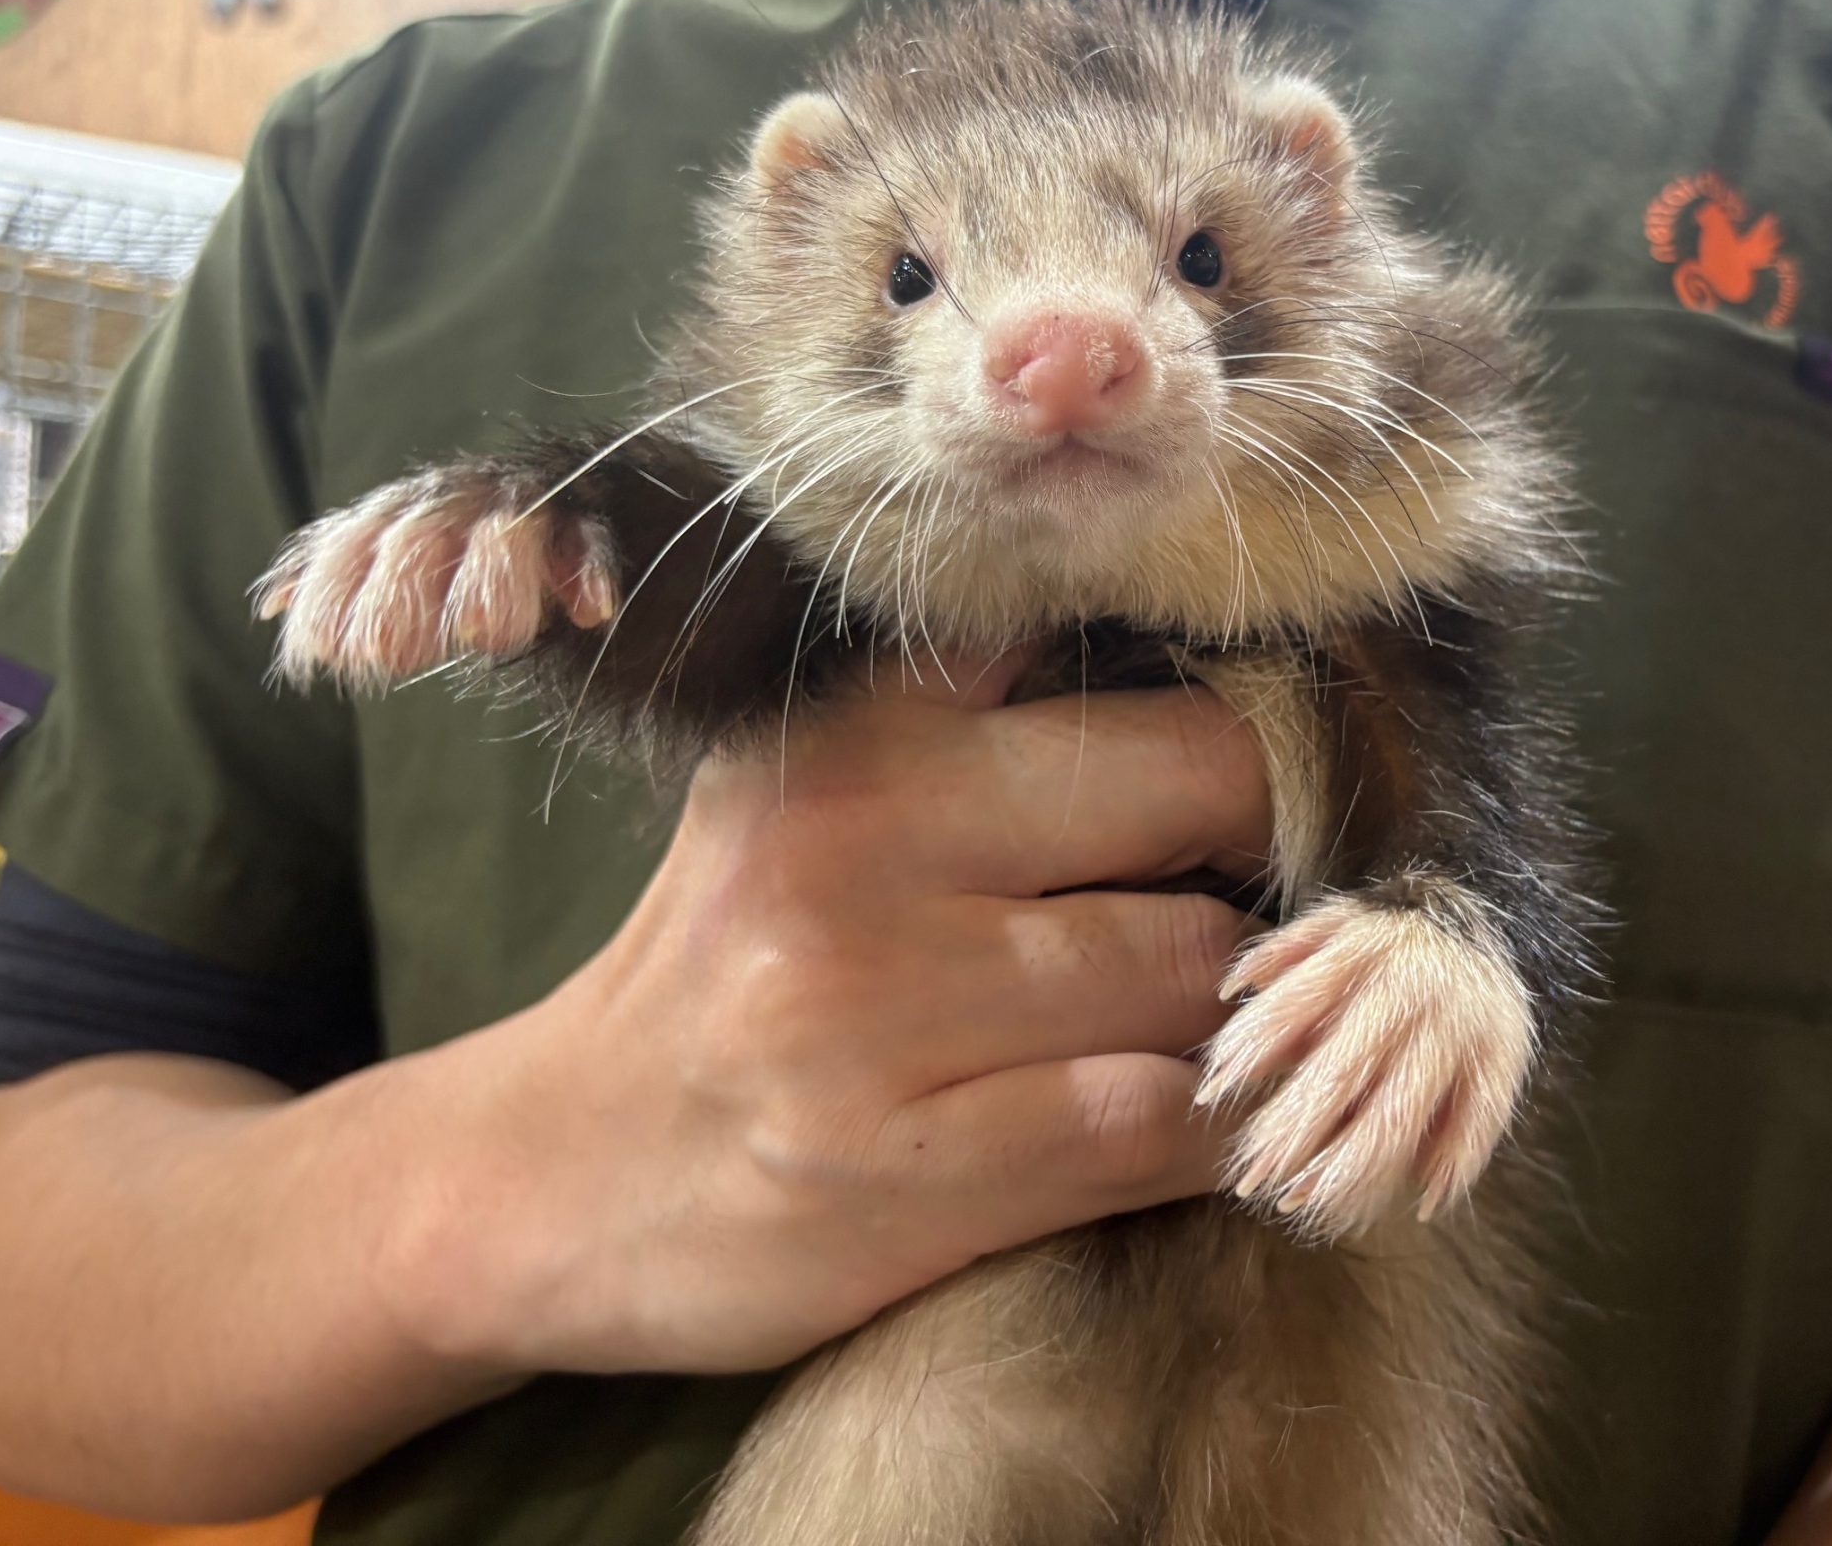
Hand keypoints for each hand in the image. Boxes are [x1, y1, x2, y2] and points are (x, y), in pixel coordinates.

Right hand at [382, 652, 1273, 1379]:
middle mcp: (858, 847)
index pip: (1134, 666)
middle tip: (1280, 900)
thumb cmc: (726, 964)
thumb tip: (1204, 653)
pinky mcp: (902, 1179)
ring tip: (1229, 1023)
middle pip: (1200, 792)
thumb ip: (970, 699)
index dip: (1258, 726)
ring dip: (1243, 1008)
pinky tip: (1213, 1123)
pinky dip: (1219, 1126)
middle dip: (1271, 851)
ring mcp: (873, 1019)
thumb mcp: (805, 780)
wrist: (542, 1179)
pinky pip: (1155, 1128)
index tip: (1288, 781)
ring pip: (1192, 971)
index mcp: (856, 728)